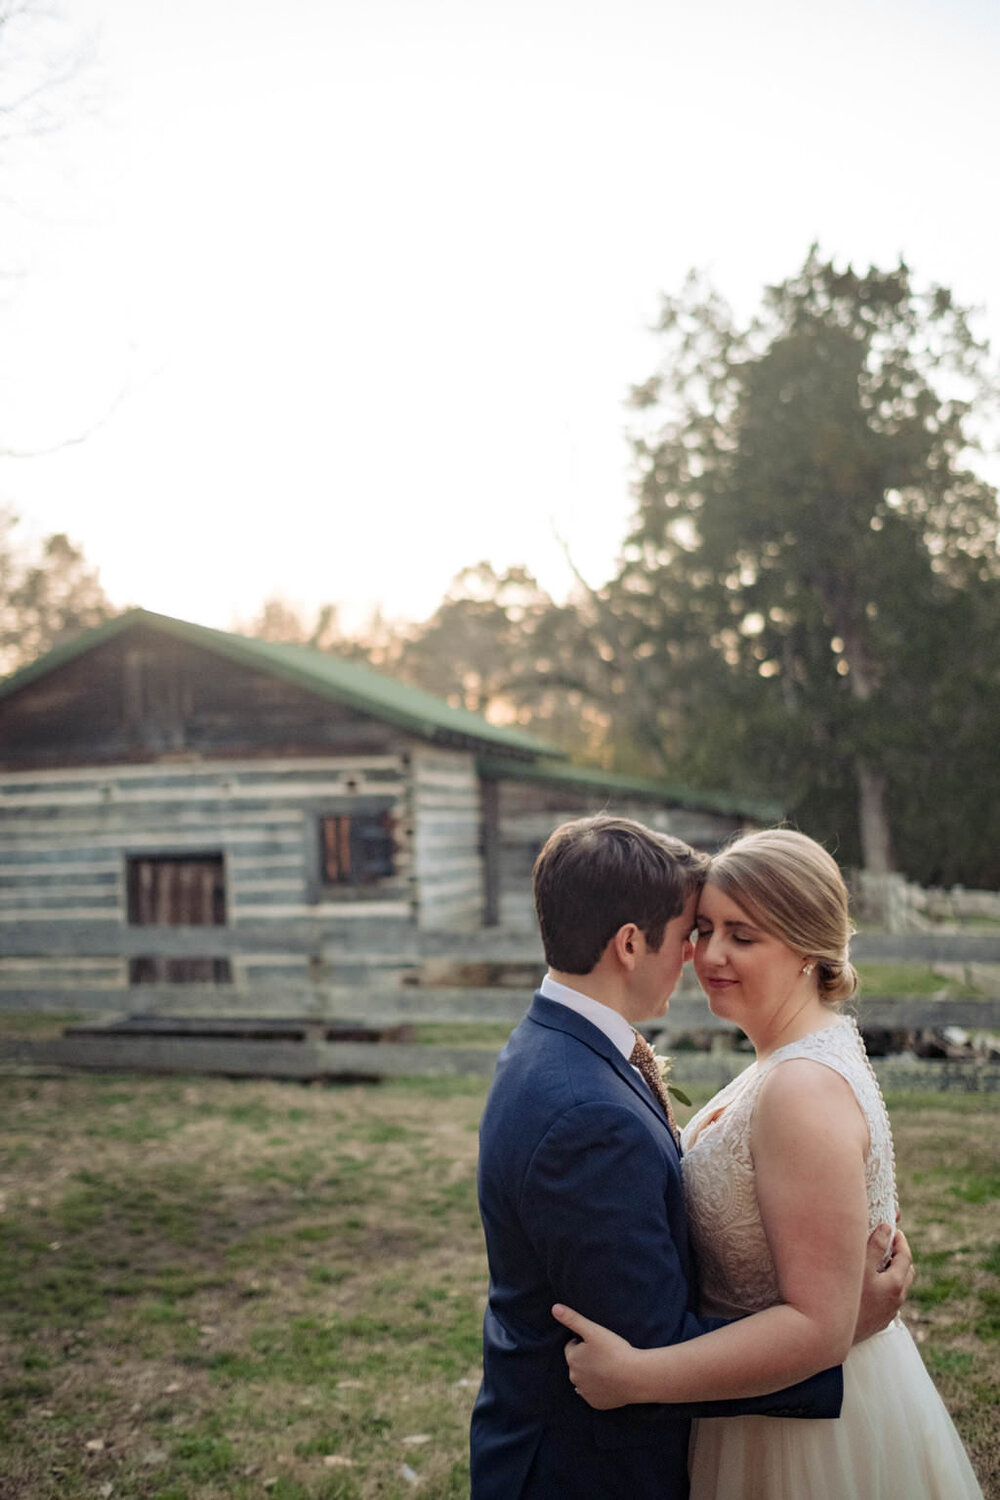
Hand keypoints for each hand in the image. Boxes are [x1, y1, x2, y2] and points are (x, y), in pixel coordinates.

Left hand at [551, 1304, 641, 1408]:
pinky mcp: (596, 1404)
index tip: (598, 1343)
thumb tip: (554, 1308)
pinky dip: (599, 1388)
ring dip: (591, 1373)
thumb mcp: (593, 1330)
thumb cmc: (614, 1351)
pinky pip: (594, 1393)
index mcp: (572, 1359)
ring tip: (608, 1367)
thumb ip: (572, 1319)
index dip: (584, 1343)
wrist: (635, 1377)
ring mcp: (585, 1392)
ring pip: (584, 1379)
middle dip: (586, 1358)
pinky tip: (610, 1381)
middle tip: (605, 1354)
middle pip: (577, 1364)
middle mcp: (574, 1378)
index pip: (572, 1347)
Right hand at [853, 1223, 915, 1343]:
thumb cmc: (846, 1295)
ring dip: (892, 1273)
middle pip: (906, 1273)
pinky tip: (869, 1285)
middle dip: (900, 1257)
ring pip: (898, 1289)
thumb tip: (888, 1229)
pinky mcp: (878, 1322)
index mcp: (896, 1284)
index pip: (906, 1257)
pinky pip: (888, 1301)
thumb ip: (876, 1245)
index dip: (900, 1241)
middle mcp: (896, 1301)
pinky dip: (884, 1288)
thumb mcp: (860, 1265)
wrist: (832, 1332)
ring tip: (877, 1262)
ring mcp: (888, 1313)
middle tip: (888, 1244)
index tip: (894, 1231)